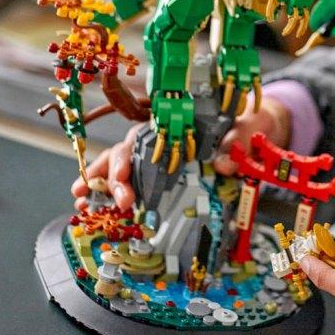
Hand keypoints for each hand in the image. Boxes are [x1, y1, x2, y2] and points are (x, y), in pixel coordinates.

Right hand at [69, 96, 291, 206]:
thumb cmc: (245, 127)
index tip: (126, 184)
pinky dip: (106, 195)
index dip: (129, 161)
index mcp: (175, 127)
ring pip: (117, 167)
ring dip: (97, 185)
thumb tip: (224, 162)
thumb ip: (235, 141)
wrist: (255, 130)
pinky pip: (129, 184)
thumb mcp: (246, 129)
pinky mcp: (161, 177)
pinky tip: (88, 207)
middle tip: (120, 202)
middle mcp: (158, 141)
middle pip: (125, 155)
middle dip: (114, 179)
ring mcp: (155, 159)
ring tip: (80, 203)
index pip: (142, 140)